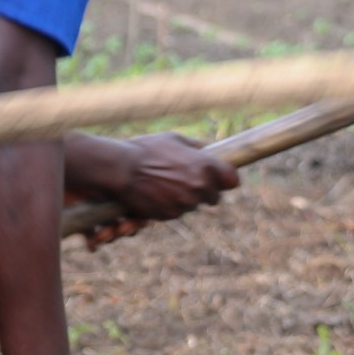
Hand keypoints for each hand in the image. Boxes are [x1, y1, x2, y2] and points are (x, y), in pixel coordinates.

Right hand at [93, 131, 241, 227]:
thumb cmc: (146, 149)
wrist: (120, 169)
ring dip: (186, 198)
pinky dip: (171, 205)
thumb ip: (195, 147)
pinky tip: (157, 192)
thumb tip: (207, 151)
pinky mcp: (170, 215)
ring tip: (167, 184)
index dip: (226, 179)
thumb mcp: (174, 139)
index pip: (233, 180)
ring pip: (194, 205)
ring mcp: (185, 203)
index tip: (221, 178)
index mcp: (205, 166)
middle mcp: (199, 187)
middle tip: (188, 181)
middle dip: (205, 190)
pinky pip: (177, 212)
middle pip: (214, 197)